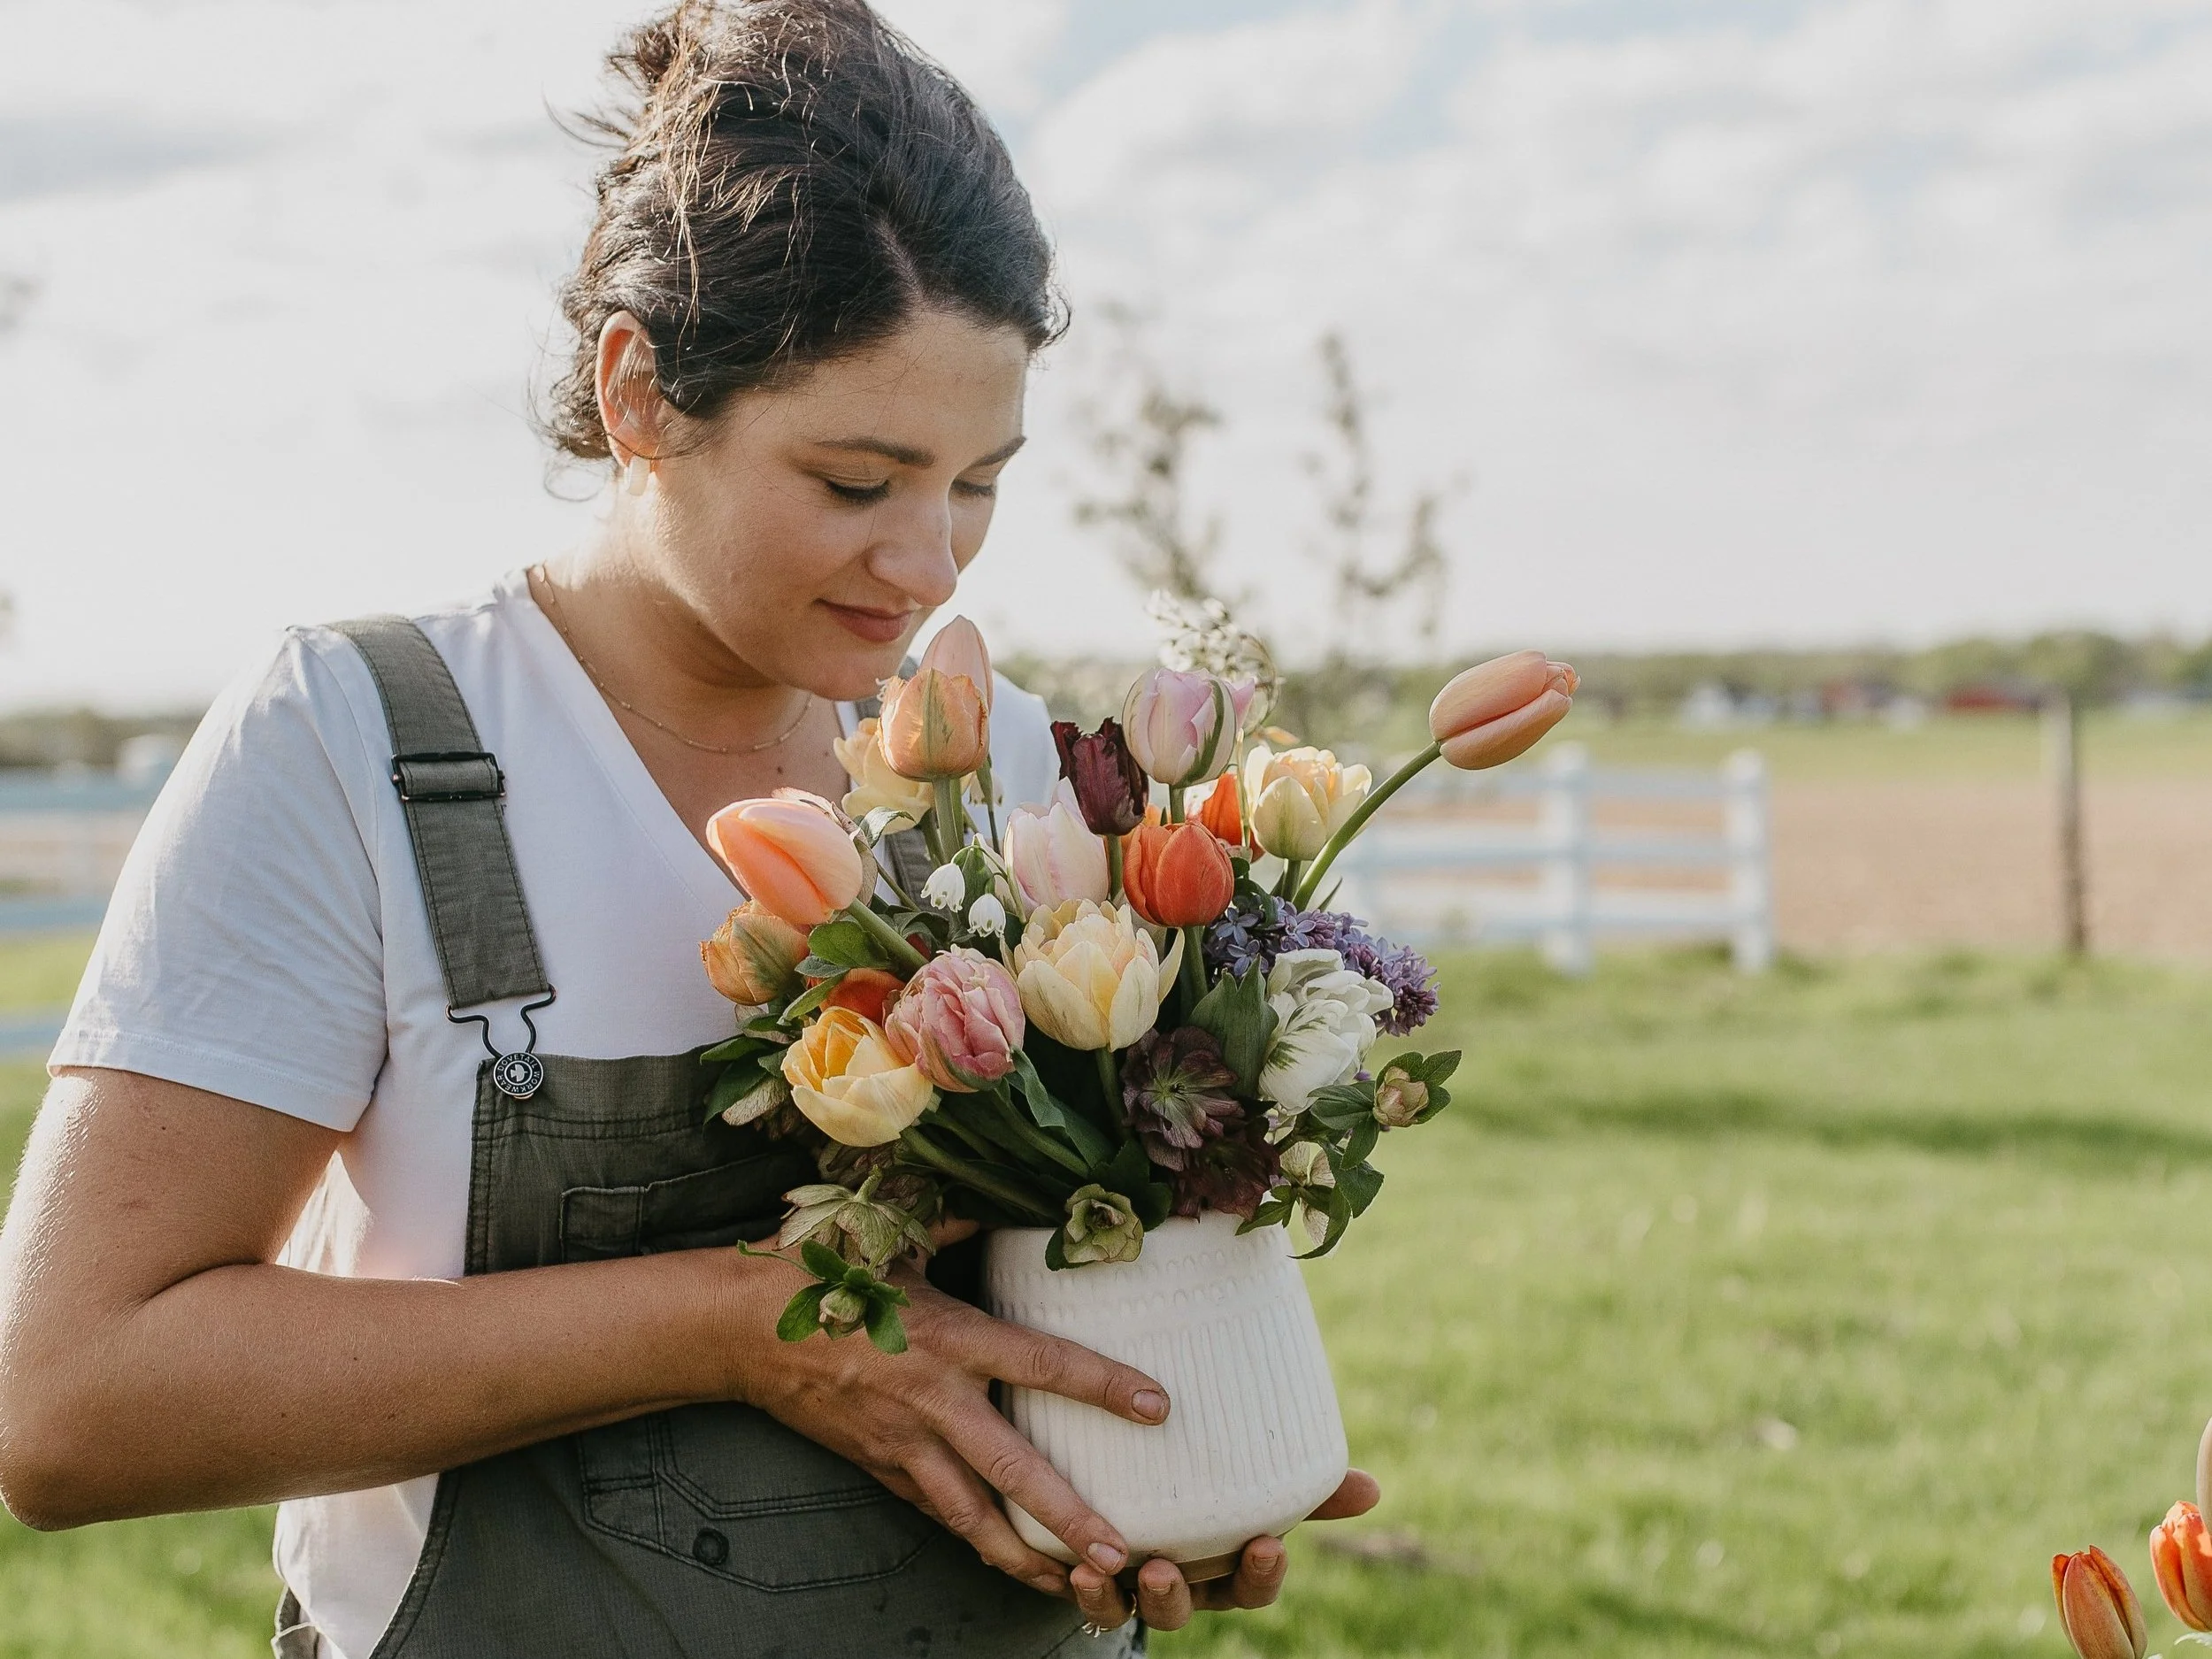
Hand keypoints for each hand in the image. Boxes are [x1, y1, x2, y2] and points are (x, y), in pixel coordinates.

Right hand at [726, 1255, 1167, 1598]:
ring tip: (1077, 1590)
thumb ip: (958, 1218)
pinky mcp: (881, 1469)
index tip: (1155, 1406)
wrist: (737, 1330)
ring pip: (971, 1516)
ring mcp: (902, 1445)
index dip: (1101, 1385)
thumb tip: (1013, 1194)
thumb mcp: (892, 1235)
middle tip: (1121, 1551)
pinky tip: (1013, 1564)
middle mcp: (931, 1401)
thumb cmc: (817, 1272)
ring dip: (1025, 1556)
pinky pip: (938, 1513)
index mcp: (947, 1338)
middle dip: (1067, 1515)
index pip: (1040, 1363)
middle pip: (1011, 1467)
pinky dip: (977, 1541)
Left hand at [1064, 1470, 1381, 1631]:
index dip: (1260, 1574)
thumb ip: (1304, 1486)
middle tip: (1166, 1568)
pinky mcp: (1090, 1574)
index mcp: (1227, 1565)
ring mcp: (1134, 1582)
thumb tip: (1373, 1489)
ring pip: (1133, 1607)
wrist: (1123, 1468)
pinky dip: (1087, 1589)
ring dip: (1126, 1596)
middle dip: (1179, 1594)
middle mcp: (1184, 1582)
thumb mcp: (1251, 1480)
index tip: (1267, 1543)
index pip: (1252, 1584)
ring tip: (1117, 1568)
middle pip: (1190, 1605)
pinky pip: (1089, 1596)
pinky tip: (1076, 1565)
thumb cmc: (1206, 1481)